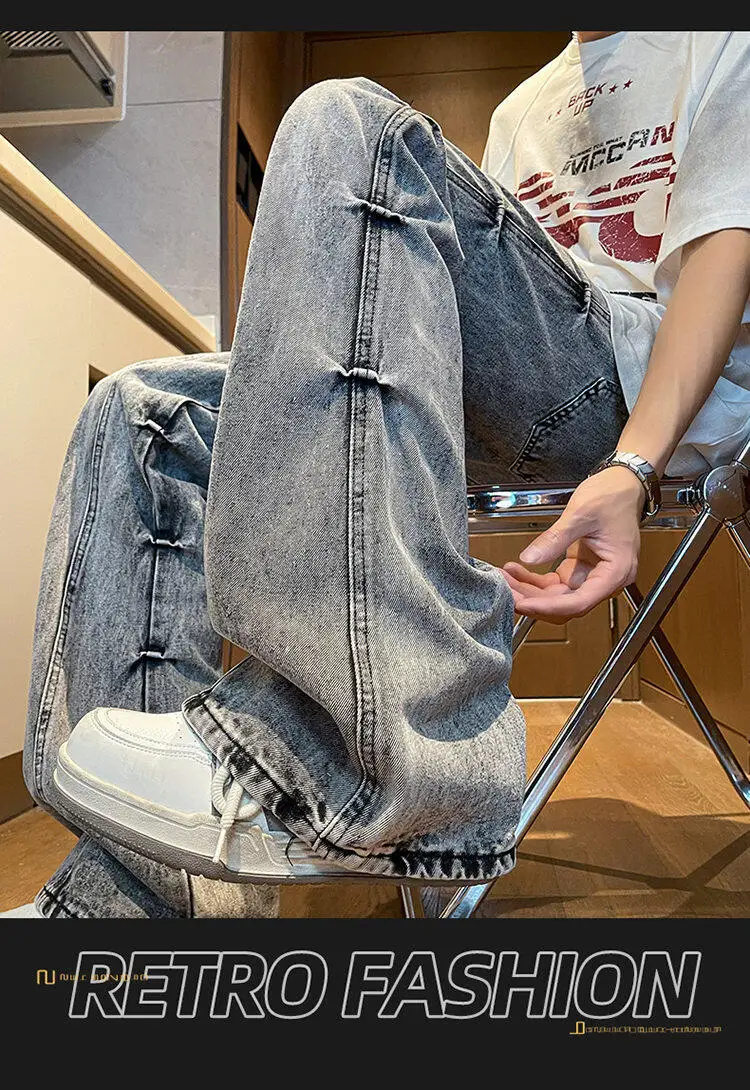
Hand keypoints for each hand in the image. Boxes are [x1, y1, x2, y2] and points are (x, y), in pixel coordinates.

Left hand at [502, 466, 643, 623]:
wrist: (621, 484)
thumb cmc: (613, 496)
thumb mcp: (581, 514)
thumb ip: (555, 539)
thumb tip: (529, 558)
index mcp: (616, 571)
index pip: (579, 602)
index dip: (549, 607)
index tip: (523, 604)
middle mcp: (606, 579)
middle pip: (566, 603)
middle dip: (534, 599)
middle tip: (506, 590)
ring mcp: (591, 575)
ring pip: (556, 596)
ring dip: (530, 590)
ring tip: (506, 578)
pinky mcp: (579, 568)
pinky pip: (554, 582)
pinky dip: (534, 579)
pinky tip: (516, 570)